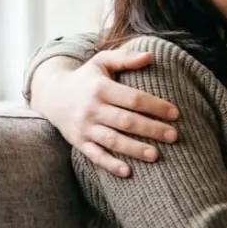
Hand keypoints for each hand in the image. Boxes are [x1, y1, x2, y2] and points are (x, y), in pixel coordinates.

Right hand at [32, 50, 179, 176]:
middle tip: (174, 136)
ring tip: (156, 155)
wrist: (51, 94)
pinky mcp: (78, 141)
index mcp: (101, 88)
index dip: (155, 106)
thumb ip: (125, 58)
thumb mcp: (102, 61)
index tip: (175, 114)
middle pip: (126, 121)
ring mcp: (84, 127)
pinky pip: (95, 155)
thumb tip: (150, 56)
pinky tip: (128, 172)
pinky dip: (110, 164)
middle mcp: (92, 108)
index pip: (133, 98)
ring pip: (112, 140)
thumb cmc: (86, 78)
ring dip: (134, 149)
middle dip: (151, 129)